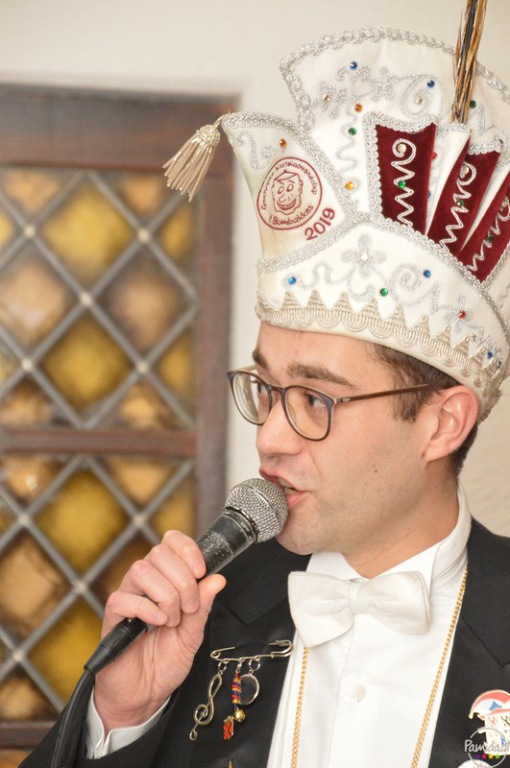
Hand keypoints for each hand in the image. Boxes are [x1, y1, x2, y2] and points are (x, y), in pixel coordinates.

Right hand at [93, 530, 225, 732]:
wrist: (144, 695)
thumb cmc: (166, 662)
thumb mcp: (193, 634)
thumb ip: (203, 606)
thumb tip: (218, 578)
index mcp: (166, 580)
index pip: (171, 542)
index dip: (187, 549)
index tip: (200, 571)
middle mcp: (145, 584)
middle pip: (158, 553)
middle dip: (182, 580)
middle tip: (189, 608)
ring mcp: (127, 598)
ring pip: (141, 570)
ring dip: (166, 595)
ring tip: (172, 620)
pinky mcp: (112, 618)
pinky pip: (123, 598)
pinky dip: (146, 609)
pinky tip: (157, 623)